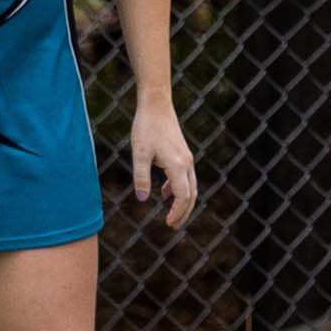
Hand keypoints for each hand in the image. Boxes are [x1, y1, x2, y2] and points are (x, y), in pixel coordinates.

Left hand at [130, 94, 197, 230]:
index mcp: (177, 165)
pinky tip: (164, 192)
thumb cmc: (146, 127)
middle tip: (173, 227)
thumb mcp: (139, 153)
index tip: (168, 223)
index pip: (182, 196)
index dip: (177, 212)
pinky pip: (185, 176)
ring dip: (182, 202)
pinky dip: (178, 188)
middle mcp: (186, 162)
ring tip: (171, 216)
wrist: (156, 104)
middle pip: (191, 194)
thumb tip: (142, 199)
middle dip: (183, 212)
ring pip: (190, 186)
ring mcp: (186, 157)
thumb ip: (140, 177)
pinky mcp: (182, 153)